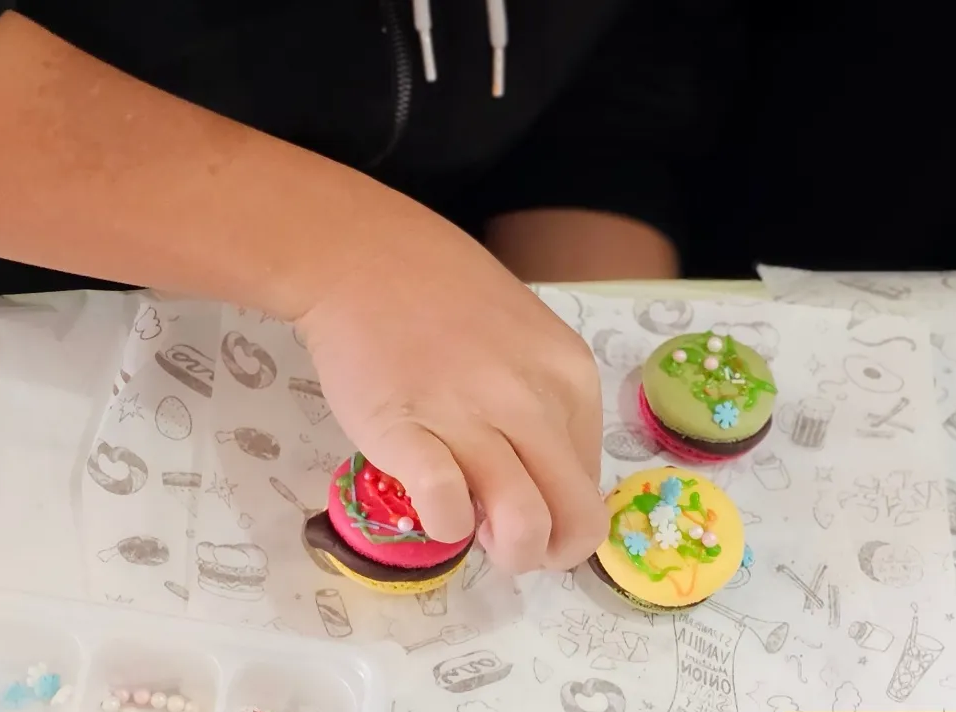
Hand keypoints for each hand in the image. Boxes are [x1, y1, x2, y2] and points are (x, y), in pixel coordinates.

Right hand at [296, 227, 608, 572]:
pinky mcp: (407, 431)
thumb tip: (539, 488)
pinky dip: (445, 526)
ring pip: (524, 526)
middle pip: (575, 519)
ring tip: (471, 527)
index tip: (522, 498)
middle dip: (545, 552)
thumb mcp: (526, 338)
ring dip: (503, 551)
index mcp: (569, 377)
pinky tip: (430, 503)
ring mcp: (469, 415)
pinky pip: (447, 509)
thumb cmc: (442, 297)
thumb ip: (543, 405)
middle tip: (503, 536)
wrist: (362, 256)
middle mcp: (531, 399)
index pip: (593, 484)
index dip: (559, 511)